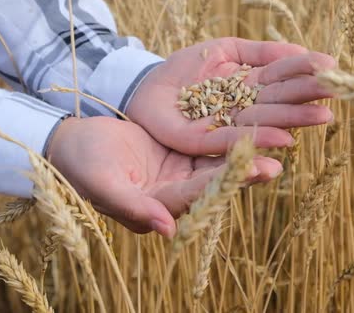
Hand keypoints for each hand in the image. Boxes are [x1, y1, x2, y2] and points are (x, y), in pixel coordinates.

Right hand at [47, 116, 282, 236]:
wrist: (75, 142)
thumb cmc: (82, 164)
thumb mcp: (103, 184)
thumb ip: (132, 207)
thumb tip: (166, 231)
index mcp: (159, 206)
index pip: (198, 196)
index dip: (225, 183)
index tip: (256, 171)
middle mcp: (177, 193)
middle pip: (216, 182)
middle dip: (246, 172)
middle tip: (277, 164)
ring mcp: (181, 172)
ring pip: (218, 162)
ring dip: (245, 152)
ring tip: (277, 141)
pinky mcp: (183, 153)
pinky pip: (211, 143)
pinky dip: (231, 134)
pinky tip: (254, 122)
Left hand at [127, 37, 335, 154]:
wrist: (144, 86)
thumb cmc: (184, 68)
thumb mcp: (224, 50)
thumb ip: (259, 51)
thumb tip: (299, 51)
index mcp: (249, 87)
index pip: (281, 77)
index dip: (305, 72)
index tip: (332, 67)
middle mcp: (243, 109)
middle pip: (278, 101)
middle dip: (307, 98)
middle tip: (337, 95)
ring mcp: (224, 126)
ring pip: (263, 121)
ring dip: (293, 120)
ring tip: (321, 116)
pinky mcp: (200, 141)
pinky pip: (231, 139)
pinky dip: (258, 138)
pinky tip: (283, 136)